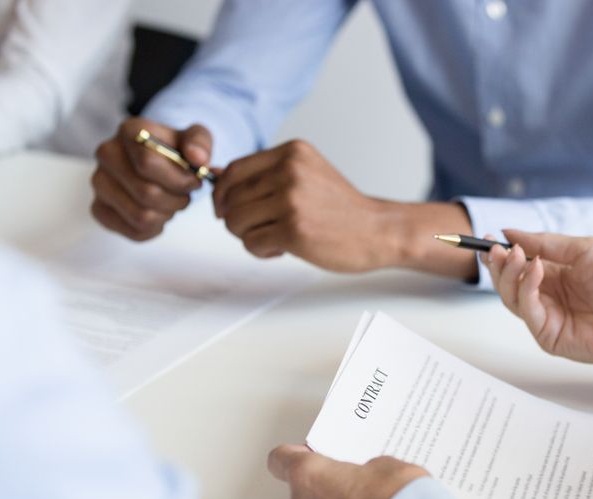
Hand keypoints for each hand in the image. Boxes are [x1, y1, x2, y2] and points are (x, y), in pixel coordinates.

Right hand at [91, 117, 212, 240]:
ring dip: (167, 214)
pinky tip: (158, 212)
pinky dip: (155, 228)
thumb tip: (198, 158)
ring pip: (141, 216)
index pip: (148, 163)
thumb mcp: (195, 139)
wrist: (158, 162)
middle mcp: (107, 154)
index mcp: (129, 131)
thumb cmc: (176, 151)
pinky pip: (134, 231)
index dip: (180, 179)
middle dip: (177, 200)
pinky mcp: (99, 208)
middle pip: (147, 193)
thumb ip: (200, 143)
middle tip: (184, 195)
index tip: (194, 180)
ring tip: (171, 202)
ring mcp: (99, 182)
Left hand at [213, 139, 397, 271]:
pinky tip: (282, 248)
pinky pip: (251, 243)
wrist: (379, 231)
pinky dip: (261, 251)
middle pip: (230, 198)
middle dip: (237, 219)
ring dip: (248, 236)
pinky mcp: (294, 230)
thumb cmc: (341, 209)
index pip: (234, 170)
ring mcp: (292, 200)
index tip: (228, 209)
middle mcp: (290, 171)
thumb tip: (214, 177)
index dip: (222, 194)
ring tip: (274, 238)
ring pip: (236, 222)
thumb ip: (266, 174)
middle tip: (261, 229)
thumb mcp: (306, 174)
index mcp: (292, 153)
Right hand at [484, 231, 592, 365]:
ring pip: (510, 297)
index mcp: (553, 275)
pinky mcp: (547, 335)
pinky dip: (526, 289)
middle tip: (498, 249)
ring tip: (518, 255)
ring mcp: (546, 317)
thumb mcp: (582, 249)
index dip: (501, 255)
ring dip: (510, 274)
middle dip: (499, 265)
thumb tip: (510, 232)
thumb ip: (544, 242)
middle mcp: (546, 296)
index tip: (489, 241)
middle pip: (507, 283)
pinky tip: (536, 270)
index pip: (517, 266)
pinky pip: (526, 311)